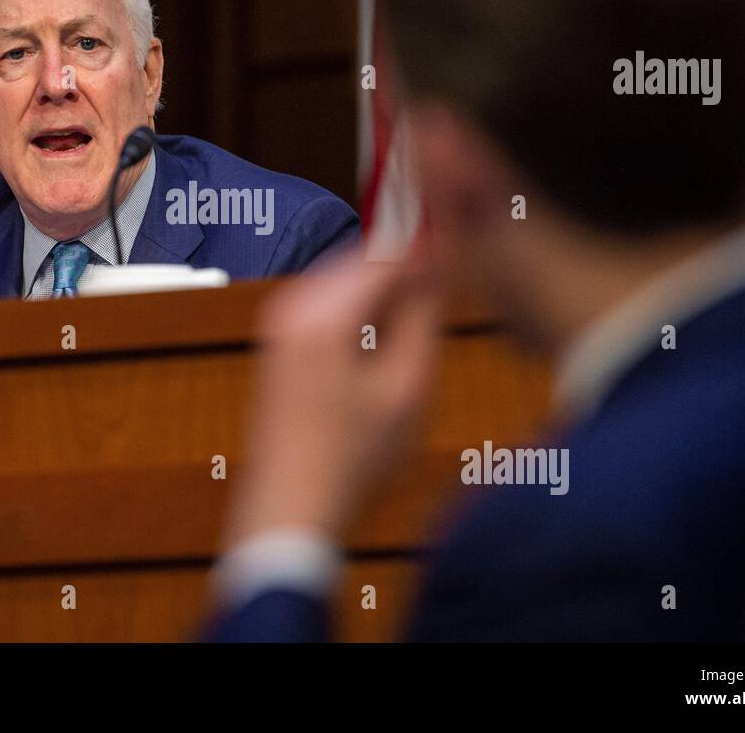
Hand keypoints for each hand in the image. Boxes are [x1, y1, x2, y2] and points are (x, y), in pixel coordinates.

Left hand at [223, 244, 444, 546]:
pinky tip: (391, 332)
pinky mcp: (279, 336)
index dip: (431, 240)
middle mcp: (292, 303)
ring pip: (349, 275)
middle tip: (453, 270)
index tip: (465, 236)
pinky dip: (365, 302)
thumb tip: (441, 259)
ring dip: (388, 282)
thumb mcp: (407, 388)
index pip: (389, 250)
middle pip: (365, 257)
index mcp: (322, 313)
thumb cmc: (352, 459)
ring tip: (429, 305)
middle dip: (409, 259)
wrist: (290, 508)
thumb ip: (423, 314)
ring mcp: (279, 319)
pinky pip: (331, 297)